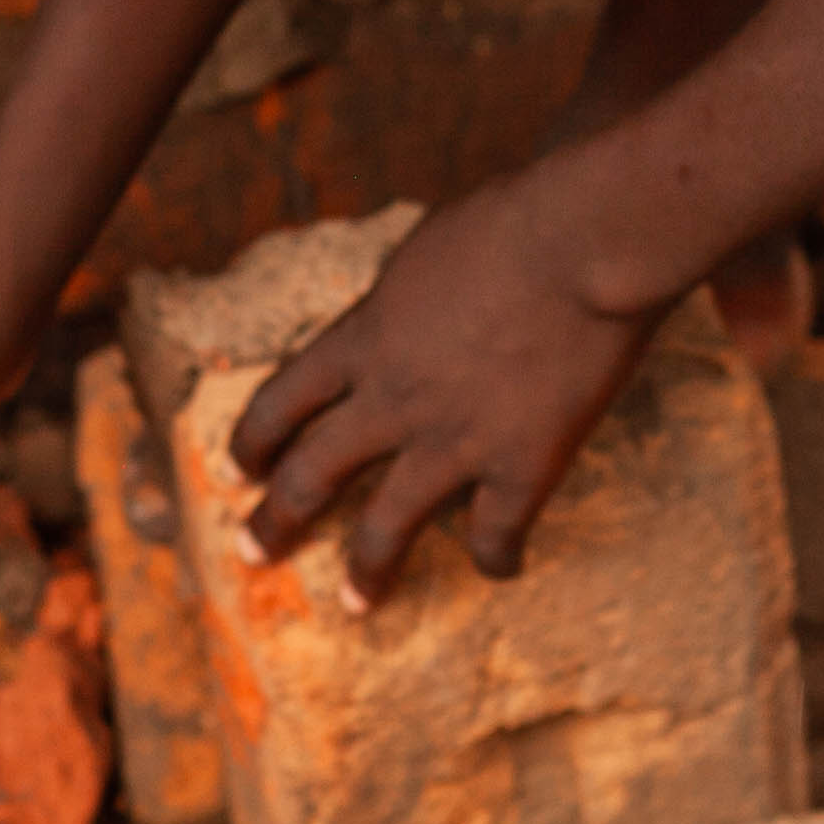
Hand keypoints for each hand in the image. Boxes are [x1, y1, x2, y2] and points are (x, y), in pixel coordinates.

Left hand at [224, 178, 665, 598]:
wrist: (584, 239)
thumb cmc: (514, 220)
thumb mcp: (425, 253)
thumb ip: (402, 303)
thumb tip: (398, 321)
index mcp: (362, 336)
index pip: (280, 400)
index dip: (253, 440)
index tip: (239, 469)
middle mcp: (392, 398)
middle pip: (310, 473)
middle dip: (275, 519)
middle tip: (253, 551)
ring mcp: (453, 440)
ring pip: (387, 527)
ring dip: (366, 571)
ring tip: (355, 603)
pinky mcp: (520, 465)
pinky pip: (495, 534)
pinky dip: (495, 557)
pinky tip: (498, 567)